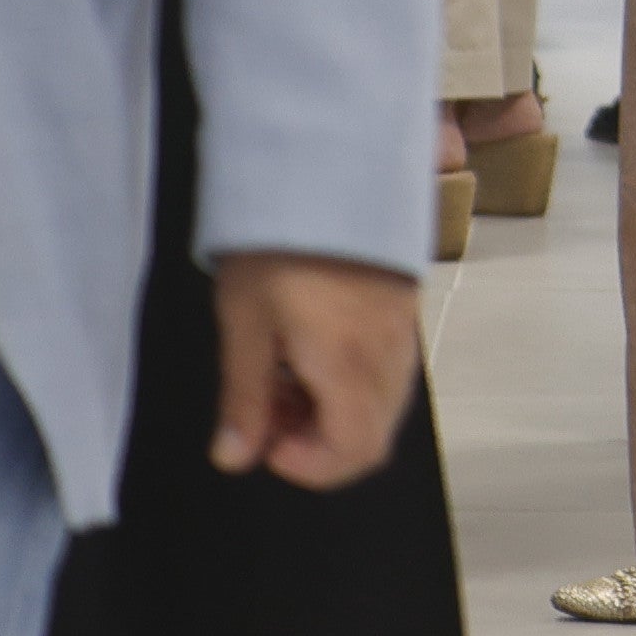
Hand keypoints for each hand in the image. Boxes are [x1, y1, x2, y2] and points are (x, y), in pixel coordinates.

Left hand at [209, 251, 423, 487]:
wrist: (326, 170)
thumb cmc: (280, 243)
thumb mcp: (245, 322)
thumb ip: (243, 397)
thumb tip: (234, 457)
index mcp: (348, 364)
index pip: (353, 453)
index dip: (306, 466)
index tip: (263, 442)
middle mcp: (387, 356)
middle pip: (371, 437)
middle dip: (316, 442)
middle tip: (267, 411)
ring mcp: (402, 333)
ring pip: (380, 407)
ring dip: (332, 413)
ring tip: (283, 376)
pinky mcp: (401, 312)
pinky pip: (385, 372)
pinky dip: (349, 383)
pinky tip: (309, 351)